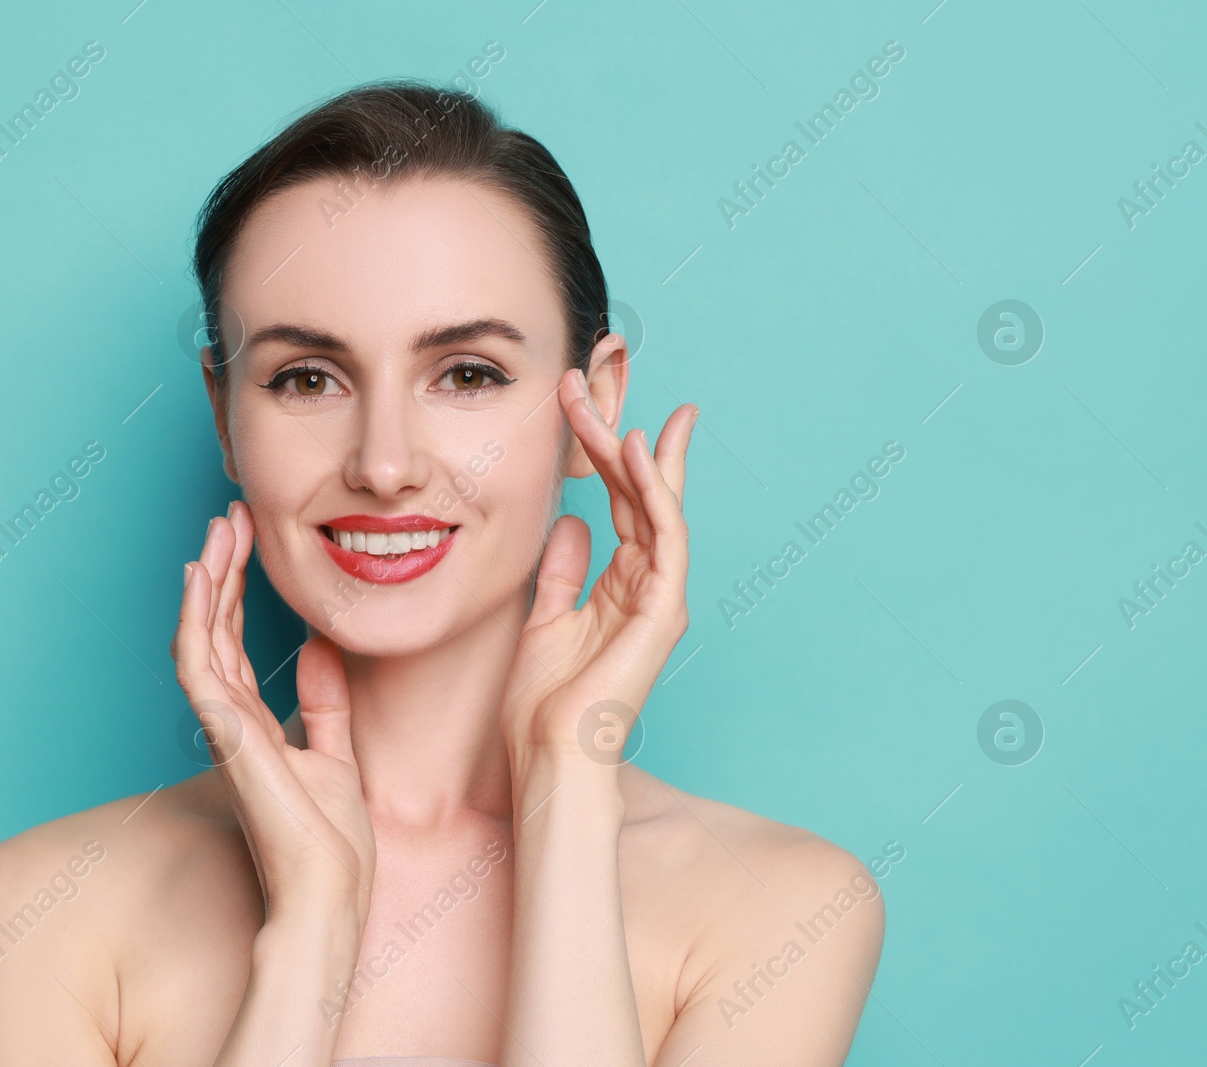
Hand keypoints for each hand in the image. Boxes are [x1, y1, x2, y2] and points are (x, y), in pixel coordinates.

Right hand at [172, 501, 375, 928]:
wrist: (331, 891)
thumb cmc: (332, 843)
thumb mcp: (337, 757)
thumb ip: (324, 706)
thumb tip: (320, 649)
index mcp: (254, 725)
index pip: (237, 641)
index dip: (240, 589)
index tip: (250, 538)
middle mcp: (231, 720)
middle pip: (215, 628)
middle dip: (222, 569)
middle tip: (231, 515)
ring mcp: (224, 726)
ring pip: (201, 635)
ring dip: (208, 579)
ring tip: (218, 528)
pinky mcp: (227, 733)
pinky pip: (198, 664)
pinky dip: (195, 618)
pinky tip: (201, 576)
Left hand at [499, 369, 698, 770]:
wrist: (548, 758)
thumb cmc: (543, 705)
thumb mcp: (545, 620)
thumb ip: (563, 573)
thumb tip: (571, 526)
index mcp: (620, 586)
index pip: (622, 502)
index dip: (607, 450)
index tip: (588, 400)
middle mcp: (646, 585)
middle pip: (640, 492)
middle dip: (618, 433)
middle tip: (596, 378)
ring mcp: (659, 597)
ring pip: (654, 504)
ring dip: (632, 450)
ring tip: (605, 402)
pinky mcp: (662, 612)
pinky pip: (664, 538)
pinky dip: (654, 492)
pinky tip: (637, 452)